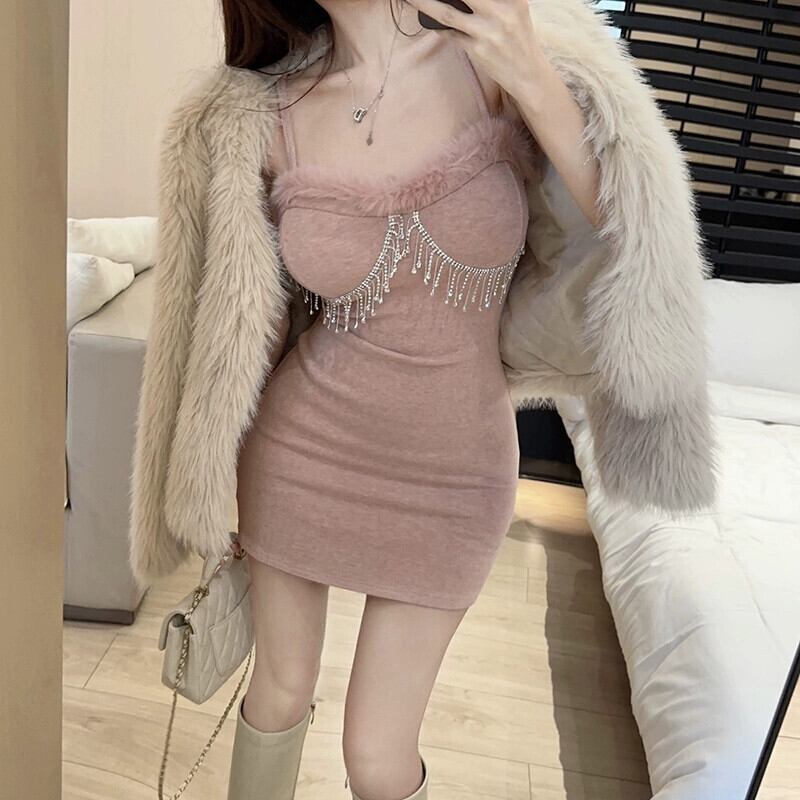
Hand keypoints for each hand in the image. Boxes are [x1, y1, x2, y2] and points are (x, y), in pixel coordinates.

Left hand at [405, 0, 545, 100]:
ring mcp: (488, 32)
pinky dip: (440, 26)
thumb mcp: (515, 11)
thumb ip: (495, 0)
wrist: (528, 74)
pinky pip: (451, 34)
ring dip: (425, 3)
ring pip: (447, 13)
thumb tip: (459, 0)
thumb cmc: (518, 39)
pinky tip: (432, 21)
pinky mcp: (477, 50)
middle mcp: (501, 12)